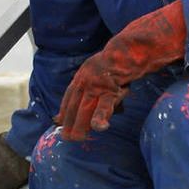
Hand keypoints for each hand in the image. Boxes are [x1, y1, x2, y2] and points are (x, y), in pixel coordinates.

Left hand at [57, 0, 187, 140]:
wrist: (130, 50)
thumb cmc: (118, 63)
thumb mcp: (100, 72)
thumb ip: (93, 87)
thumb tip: (95, 103)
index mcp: (82, 75)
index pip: (69, 96)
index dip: (64, 110)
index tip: (58, 121)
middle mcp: (85, 80)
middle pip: (75, 105)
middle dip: (70, 122)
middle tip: (67, 137)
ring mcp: (96, 85)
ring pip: (85, 108)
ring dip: (80, 125)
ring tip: (76, 138)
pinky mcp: (110, 90)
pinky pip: (104, 106)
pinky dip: (100, 117)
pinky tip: (99, 128)